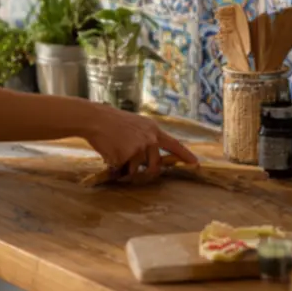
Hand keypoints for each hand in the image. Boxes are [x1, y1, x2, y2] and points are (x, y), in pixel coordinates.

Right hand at [80, 103, 198, 184]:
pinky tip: (110, 152)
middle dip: (145, 171)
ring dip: (126, 167)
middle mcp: (150, 139)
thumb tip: (152, 159)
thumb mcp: (136, 126)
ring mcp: (140, 148)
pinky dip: (116, 166)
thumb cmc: (112, 122)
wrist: (96, 119)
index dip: (185, 155)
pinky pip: (123, 170)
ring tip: (116, 151)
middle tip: (132, 166)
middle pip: (155, 166)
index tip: (196, 164)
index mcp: (153, 130)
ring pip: (136, 170)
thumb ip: (147, 139)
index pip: (174, 145)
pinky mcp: (128, 155)